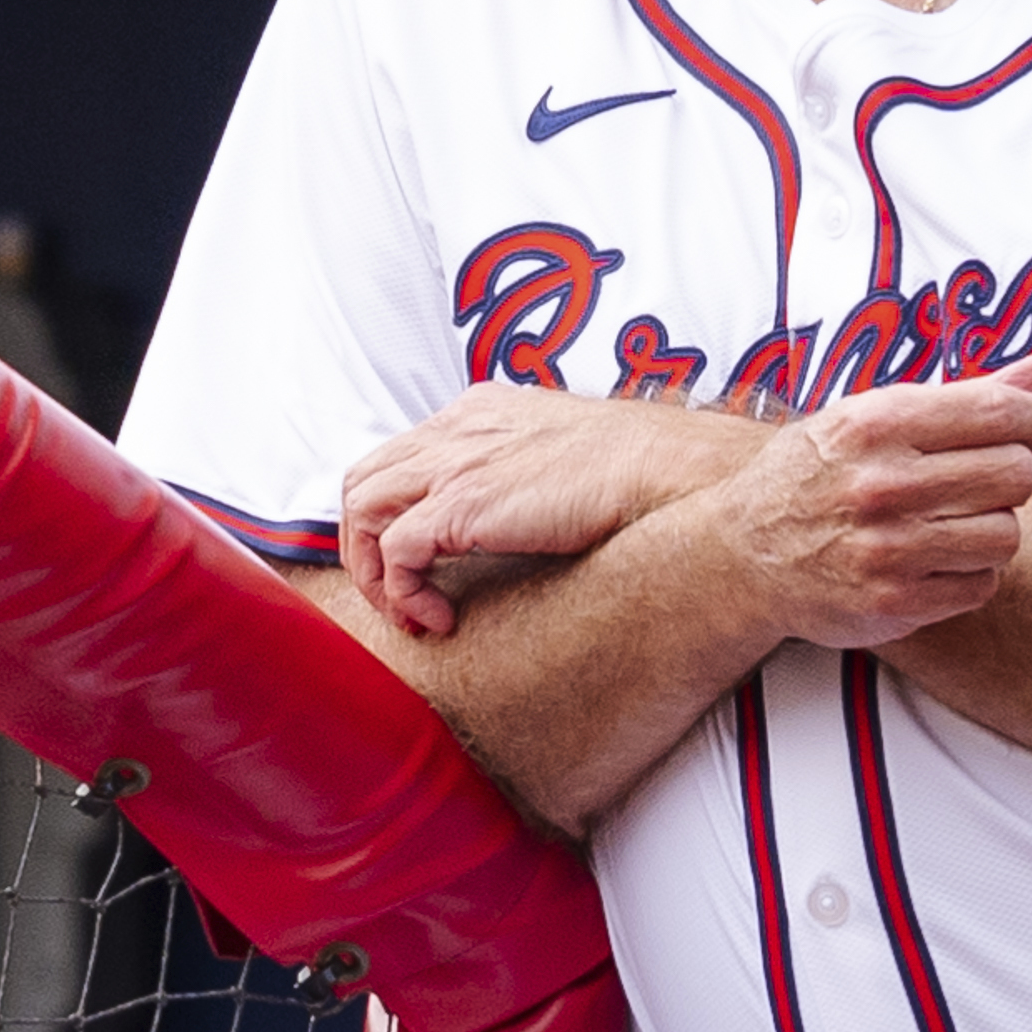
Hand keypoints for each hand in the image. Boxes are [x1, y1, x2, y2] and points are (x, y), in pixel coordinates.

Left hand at [343, 385, 772, 635]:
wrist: (671, 470)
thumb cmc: (640, 472)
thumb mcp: (564, 457)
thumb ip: (524, 472)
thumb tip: (516, 516)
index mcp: (479, 411)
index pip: (398, 456)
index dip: (390, 516)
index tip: (416, 565)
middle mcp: (457, 429)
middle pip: (363, 479)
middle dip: (365, 548)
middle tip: (401, 599)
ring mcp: (455, 464)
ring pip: (360, 511)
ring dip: (376, 576)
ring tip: (415, 616)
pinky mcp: (462, 505)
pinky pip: (395, 552)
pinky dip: (403, 594)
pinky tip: (441, 620)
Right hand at [702, 359, 1031, 649]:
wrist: (739, 556)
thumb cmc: (814, 475)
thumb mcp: (869, 417)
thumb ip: (960, 396)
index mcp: (876, 423)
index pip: (997, 411)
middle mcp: (881, 485)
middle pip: (1014, 474)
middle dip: (1016, 473)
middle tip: (993, 477)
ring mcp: (887, 549)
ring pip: (1006, 534)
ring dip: (995, 527)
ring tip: (958, 520)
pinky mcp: (893, 603)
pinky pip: (981, 584)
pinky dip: (973, 572)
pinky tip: (940, 558)